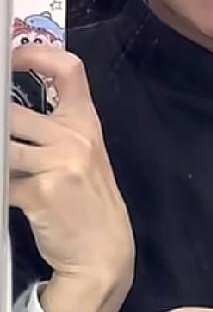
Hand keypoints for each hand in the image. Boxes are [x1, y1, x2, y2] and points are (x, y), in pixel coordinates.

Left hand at [8, 47, 133, 311]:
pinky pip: (3, 181)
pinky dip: (2, 188)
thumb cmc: (89, 207)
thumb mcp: (85, 160)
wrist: (104, 257)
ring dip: (1, 157)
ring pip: (3, 144)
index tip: (11, 57)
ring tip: (9, 165)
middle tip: (0, 134)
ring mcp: (58, 165)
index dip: (35, 54)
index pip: (69, 69)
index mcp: (86, 125)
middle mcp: (74, 139)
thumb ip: (57, 132)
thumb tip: (12, 116)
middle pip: (14, 110)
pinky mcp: (39, 192)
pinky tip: (9, 196)